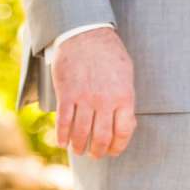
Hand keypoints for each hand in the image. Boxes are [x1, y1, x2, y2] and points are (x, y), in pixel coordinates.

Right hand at [51, 28, 136, 158]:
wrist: (85, 34)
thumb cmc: (109, 53)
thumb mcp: (126, 74)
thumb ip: (126, 98)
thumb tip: (126, 122)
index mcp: (124, 96)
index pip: (124, 131)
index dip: (118, 146)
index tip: (113, 151)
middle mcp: (105, 101)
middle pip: (101, 137)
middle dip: (98, 151)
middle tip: (95, 154)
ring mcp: (85, 98)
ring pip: (81, 133)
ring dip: (79, 146)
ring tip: (78, 150)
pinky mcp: (66, 94)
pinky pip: (63, 122)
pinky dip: (62, 136)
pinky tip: (62, 142)